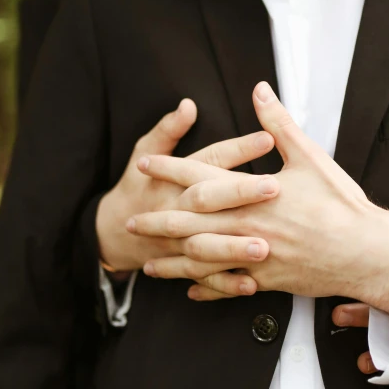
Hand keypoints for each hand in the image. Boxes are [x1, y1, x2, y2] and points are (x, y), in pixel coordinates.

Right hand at [96, 98, 278, 297]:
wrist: (114, 231)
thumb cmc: (139, 186)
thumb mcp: (145, 151)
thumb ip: (168, 129)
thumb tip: (188, 105)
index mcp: (174, 178)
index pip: (208, 159)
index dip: (237, 149)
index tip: (267, 138)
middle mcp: (176, 209)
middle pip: (208, 199)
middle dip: (240, 193)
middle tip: (274, 187)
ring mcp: (177, 241)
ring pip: (205, 243)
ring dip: (233, 246)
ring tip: (266, 246)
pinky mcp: (183, 265)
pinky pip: (205, 277)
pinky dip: (225, 283)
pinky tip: (252, 283)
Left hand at [132, 82, 388, 313]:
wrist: (366, 252)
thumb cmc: (341, 204)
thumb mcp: (310, 157)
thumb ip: (279, 124)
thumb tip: (259, 90)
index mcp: (253, 195)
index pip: (200, 178)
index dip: (169, 170)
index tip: (144, 165)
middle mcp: (246, 227)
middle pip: (189, 225)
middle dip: (157, 222)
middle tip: (130, 221)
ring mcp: (254, 258)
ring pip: (202, 262)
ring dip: (173, 263)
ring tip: (149, 265)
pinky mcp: (266, 280)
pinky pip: (228, 286)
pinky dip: (207, 288)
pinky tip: (190, 290)